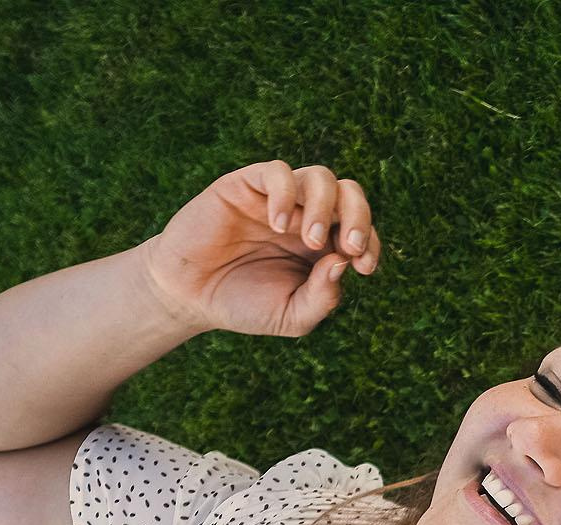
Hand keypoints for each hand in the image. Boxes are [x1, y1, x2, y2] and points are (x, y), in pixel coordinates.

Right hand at [136, 159, 383, 337]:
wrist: (188, 296)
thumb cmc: (243, 305)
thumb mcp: (292, 315)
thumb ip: (322, 297)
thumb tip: (343, 262)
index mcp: (323, 245)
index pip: (362, 229)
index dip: (372, 243)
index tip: (363, 268)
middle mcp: (305, 216)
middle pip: (349, 193)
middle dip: (360, 216)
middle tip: (350, 246)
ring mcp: (277, 199)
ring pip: (319, 177)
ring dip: (325, 206)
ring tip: (310, 240)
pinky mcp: (245, 186)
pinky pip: (277, 172)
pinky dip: (285, 194)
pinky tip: (278, 224)